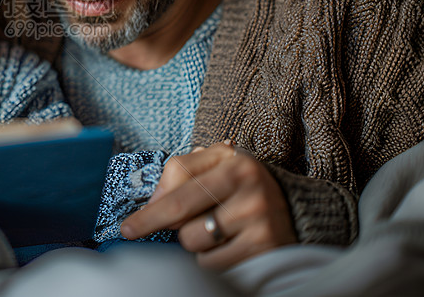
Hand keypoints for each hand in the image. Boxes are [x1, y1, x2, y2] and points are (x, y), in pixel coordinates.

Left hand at [120, 141, 295, 268]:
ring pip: (192, 239)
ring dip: (193, 241)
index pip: (179, 177)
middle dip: (152, 223)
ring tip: (213, 231)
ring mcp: (258, 218)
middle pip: (180, 209)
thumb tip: (152, 202)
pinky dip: (211, 259)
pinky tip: (226, 247)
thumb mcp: (218, 169)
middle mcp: (250, 186)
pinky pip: (212, 262)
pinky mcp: (262, 248)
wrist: (294, 214)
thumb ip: (183, 173)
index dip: (150, 204)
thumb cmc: (241, 190)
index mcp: (235, 162)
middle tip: (131, 232)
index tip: (129, 223)